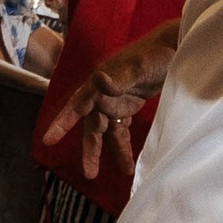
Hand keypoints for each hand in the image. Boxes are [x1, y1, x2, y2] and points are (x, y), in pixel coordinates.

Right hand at [41, 38, 167, 181]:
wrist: (175, 47)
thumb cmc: (157, 54)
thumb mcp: (140, 66)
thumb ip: (120, 76)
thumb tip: (100, 80)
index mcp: (100, 83)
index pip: (77, 105)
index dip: (62, 123)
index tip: (47, 140)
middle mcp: (103, 93)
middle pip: (92, 125)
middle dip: (90, 150)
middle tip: (89, 175)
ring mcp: (116, 99)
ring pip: (107, 130)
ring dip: (112, 151)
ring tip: (124, 173)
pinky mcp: (129, 103)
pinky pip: (122, 128)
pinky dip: (124, 143)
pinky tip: (129, 160)